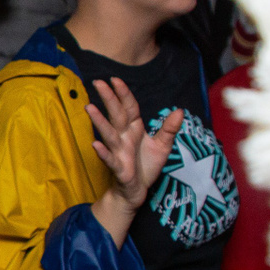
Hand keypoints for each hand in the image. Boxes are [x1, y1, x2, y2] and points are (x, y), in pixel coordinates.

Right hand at [87, 79, 181, 241]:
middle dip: (108, 99)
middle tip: (97, 82)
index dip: (123, 94)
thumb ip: (170, 128)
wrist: (138, 190)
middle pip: (116, 115)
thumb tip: (180, 110)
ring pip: (109, 134)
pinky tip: (95, 144)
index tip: (115, 79)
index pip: (129, 107)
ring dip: (99, 122)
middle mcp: (124, 137)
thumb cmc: (146, 166)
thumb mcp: (162, 146)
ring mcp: (119, 151)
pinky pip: (110, 159)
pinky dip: (103, 152)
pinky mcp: (119, 168)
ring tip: (89, 108)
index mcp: (134, 129)